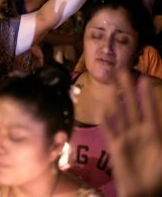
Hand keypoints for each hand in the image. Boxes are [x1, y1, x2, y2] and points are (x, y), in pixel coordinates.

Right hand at [102, 70, 161, 196]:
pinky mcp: (115, 147)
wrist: (144, 193)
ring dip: (115, 100)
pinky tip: (101, 110)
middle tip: (122, 72)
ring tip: (110, 85)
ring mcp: (127, 138)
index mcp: (155, 133)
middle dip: (127, 89)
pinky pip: (109, 131)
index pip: (150, 109)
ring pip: (120, 115)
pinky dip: (106, 121)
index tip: (143, 78)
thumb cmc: (159, 176)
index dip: (146, 95)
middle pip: (132, 107)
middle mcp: (140, 132)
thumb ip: (161, 136)